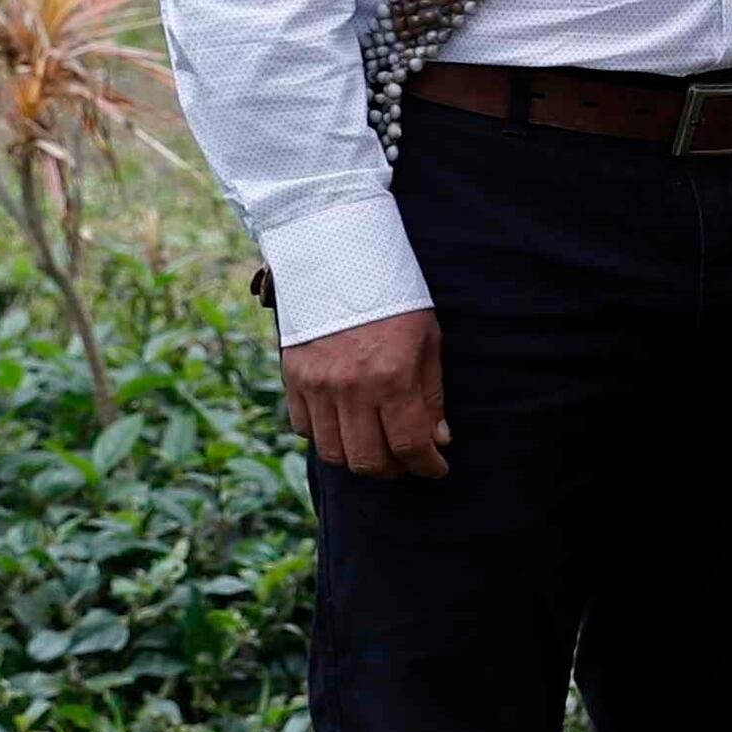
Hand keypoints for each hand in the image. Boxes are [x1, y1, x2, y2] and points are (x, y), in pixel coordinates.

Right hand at [284, 308, 450, 478]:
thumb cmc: (393, 301)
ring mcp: (317, 386)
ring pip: (333, 452)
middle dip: (393, 470)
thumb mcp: (427, 342)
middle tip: (407, 461)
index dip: (427, 466)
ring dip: (359, 458)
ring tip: (378, 447)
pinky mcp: (293, 380)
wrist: (339, 262)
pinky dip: (327, 437)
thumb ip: (431, 395)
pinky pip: (305, 429)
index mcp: (392, 377)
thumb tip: (438, 440)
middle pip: (367, 460)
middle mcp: (351, 388)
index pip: (409, 445)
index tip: (437, 468)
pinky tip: (347, 425)